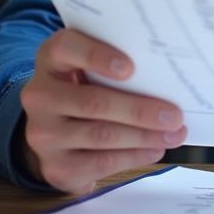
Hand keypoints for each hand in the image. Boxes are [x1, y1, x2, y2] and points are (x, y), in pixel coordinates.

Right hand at [18, 29, 187, 194]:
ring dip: (144, 136)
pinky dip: (134, 156)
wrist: (57, 131)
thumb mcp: (93, 67)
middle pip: (92, 101)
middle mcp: (40, 95)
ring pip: (100, 135)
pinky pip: (101, 162)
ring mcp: (43, 134)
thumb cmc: (88, 86)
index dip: (96, 56)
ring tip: (174, 134)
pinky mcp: (55, 166)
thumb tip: (168, 73)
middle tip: (174, 115)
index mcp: (51, 59)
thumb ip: (119, 61)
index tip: (130, 68)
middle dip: (139, 110)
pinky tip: (155, 149)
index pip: (65, 48)